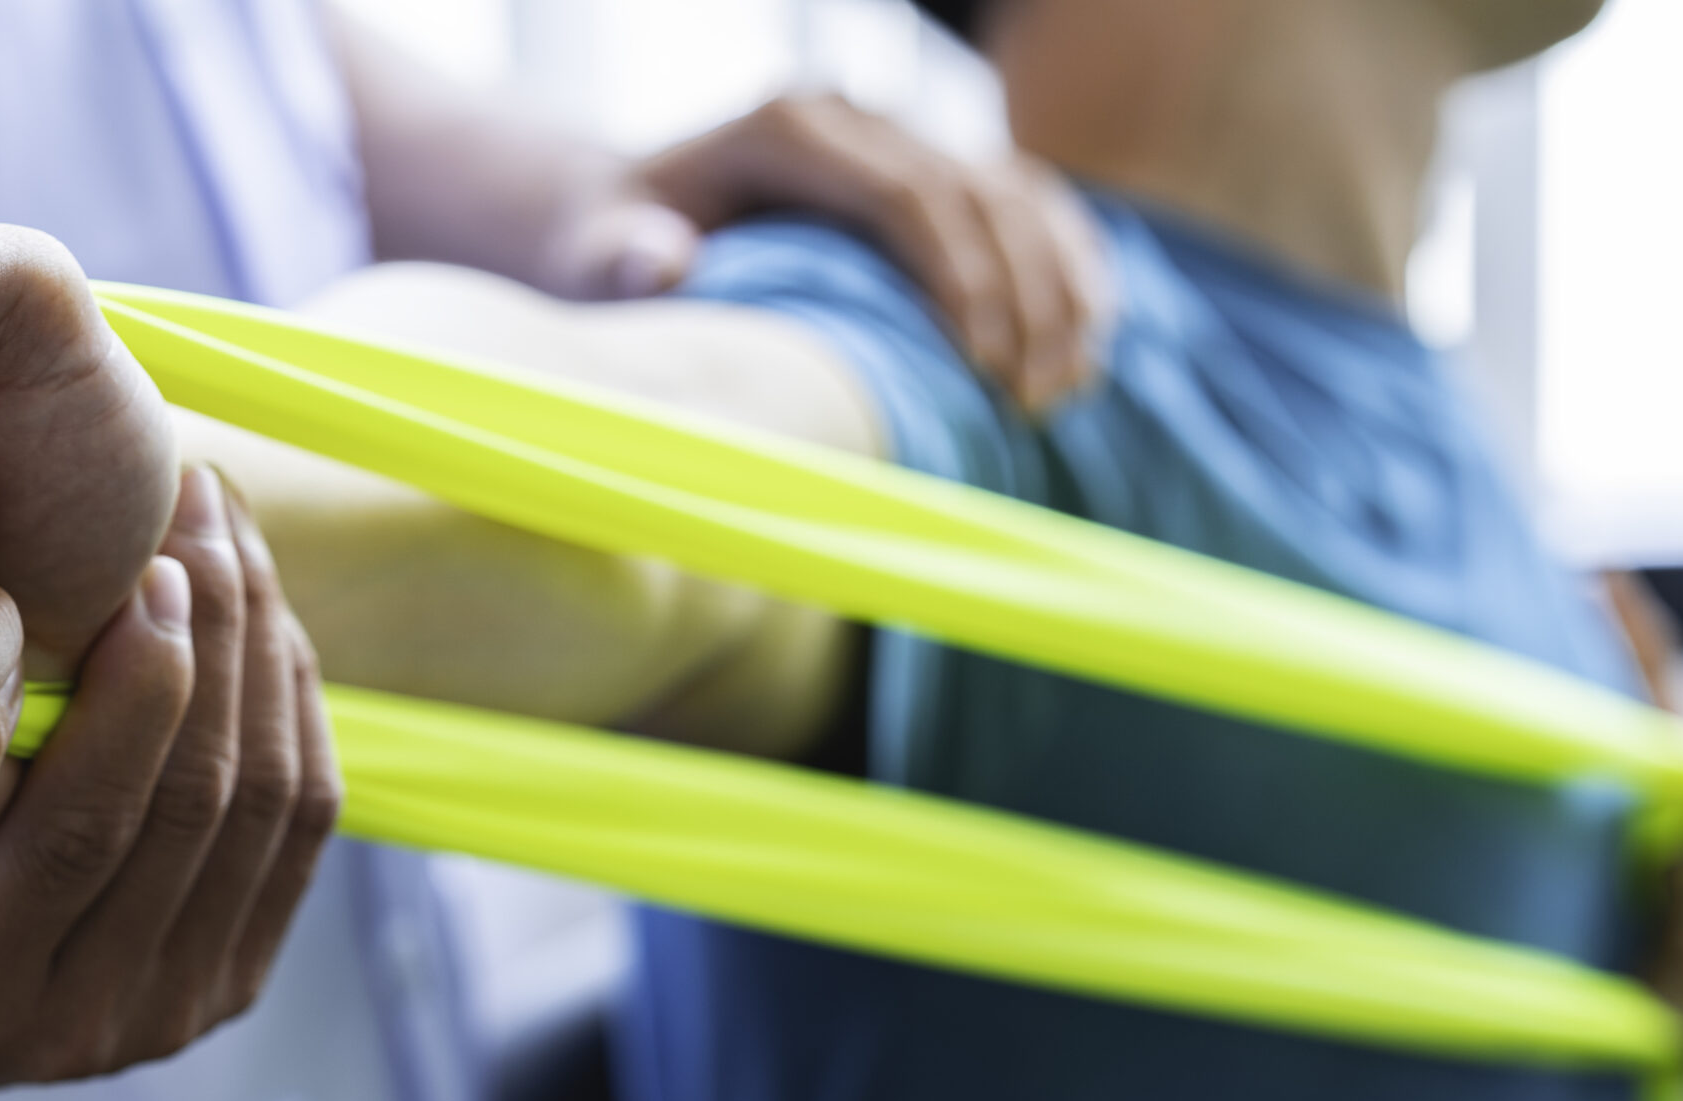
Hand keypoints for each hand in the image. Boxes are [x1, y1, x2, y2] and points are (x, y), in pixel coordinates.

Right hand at [0, 467, 339, 1087]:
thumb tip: (43, 563)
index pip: (84, 828)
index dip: (141, 685)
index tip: (150, 556)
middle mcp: (78, 1029)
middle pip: (199, 811)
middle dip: (219, 639)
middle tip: (206, 510)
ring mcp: (166, 1017)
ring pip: (269, 811)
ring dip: (265, 654)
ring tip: (237, 538)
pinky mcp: (227, 986)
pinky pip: (298, 828)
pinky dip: (291, 709)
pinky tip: (263, 616)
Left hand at [545, 93, 1112, 412]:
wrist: (619, 216)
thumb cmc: (605, 250)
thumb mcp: (592, 257)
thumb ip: (623, 261)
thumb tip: (666, 261)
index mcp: (789, 126)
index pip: (908, 194)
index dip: (962, 280)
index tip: (985, 371)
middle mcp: (854, 116)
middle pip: (978, 194)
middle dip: (1023, 298)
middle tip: (1033, 402)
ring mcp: (898, 138)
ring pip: (1018, 195)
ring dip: (1058, 290)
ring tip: (1065, 390)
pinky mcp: (926, 172)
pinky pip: (1025, 206)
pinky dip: (1067, 269)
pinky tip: (1091, 343)